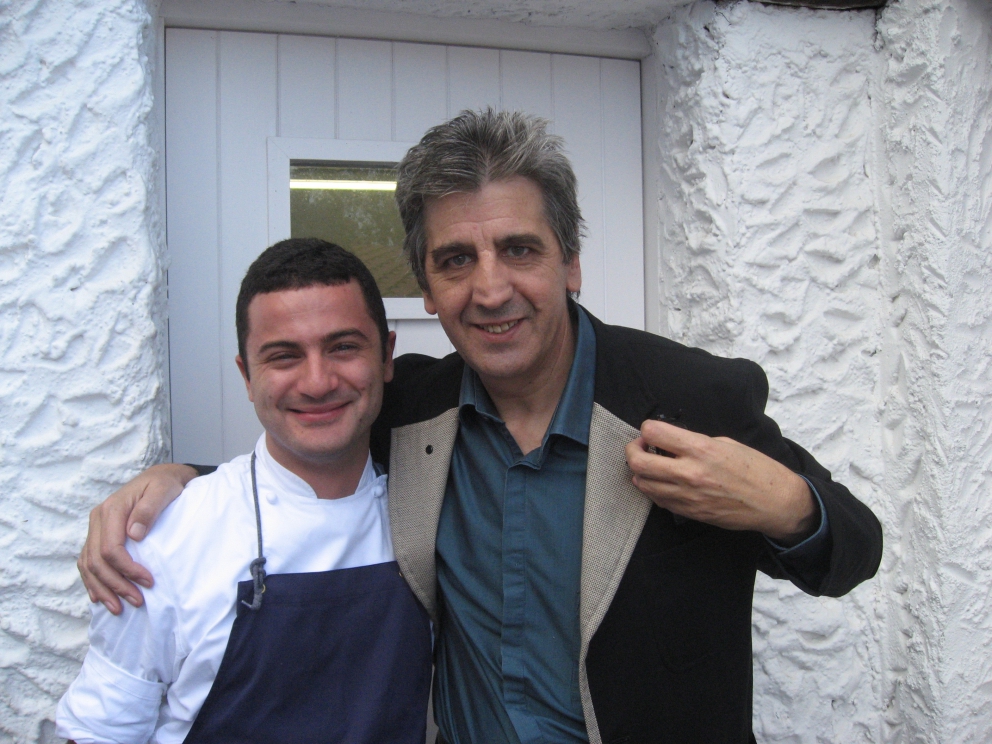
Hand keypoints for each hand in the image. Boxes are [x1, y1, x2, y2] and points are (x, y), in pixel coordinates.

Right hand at [77, 463, 197, 613]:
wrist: (160, 477)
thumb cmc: (164, 484)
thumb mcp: (163, 490)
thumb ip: (149, 509)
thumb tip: (134, 534)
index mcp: (112, 510)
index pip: (111, 548)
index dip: (127, 569)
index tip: (148, 582)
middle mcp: (98, 519)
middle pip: (97, 561)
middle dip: (116, 585)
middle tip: (137, 601)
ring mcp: (96, 528)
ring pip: (88, 565)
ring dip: (102, 589)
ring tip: (118, 608)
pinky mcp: (99, 535)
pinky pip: (88, 562)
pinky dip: (92, 581)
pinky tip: (100, 597)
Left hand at [625, 420, 816, 544]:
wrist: (774, 502)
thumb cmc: (755, 469)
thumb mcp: (726, 443)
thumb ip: (694, 442)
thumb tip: (670, 442)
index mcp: (700, 449)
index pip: (653, 432)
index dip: (647, 429)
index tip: (651, 431)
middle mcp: (689, 473)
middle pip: (638, 462)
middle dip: (633, 450)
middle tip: (641, 447)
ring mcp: (687, 496)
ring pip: (643, 484)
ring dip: (640, 472)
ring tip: (650, 465)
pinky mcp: (689, 513)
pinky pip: (658, 500)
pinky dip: (653, 489)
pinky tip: (662, 482)